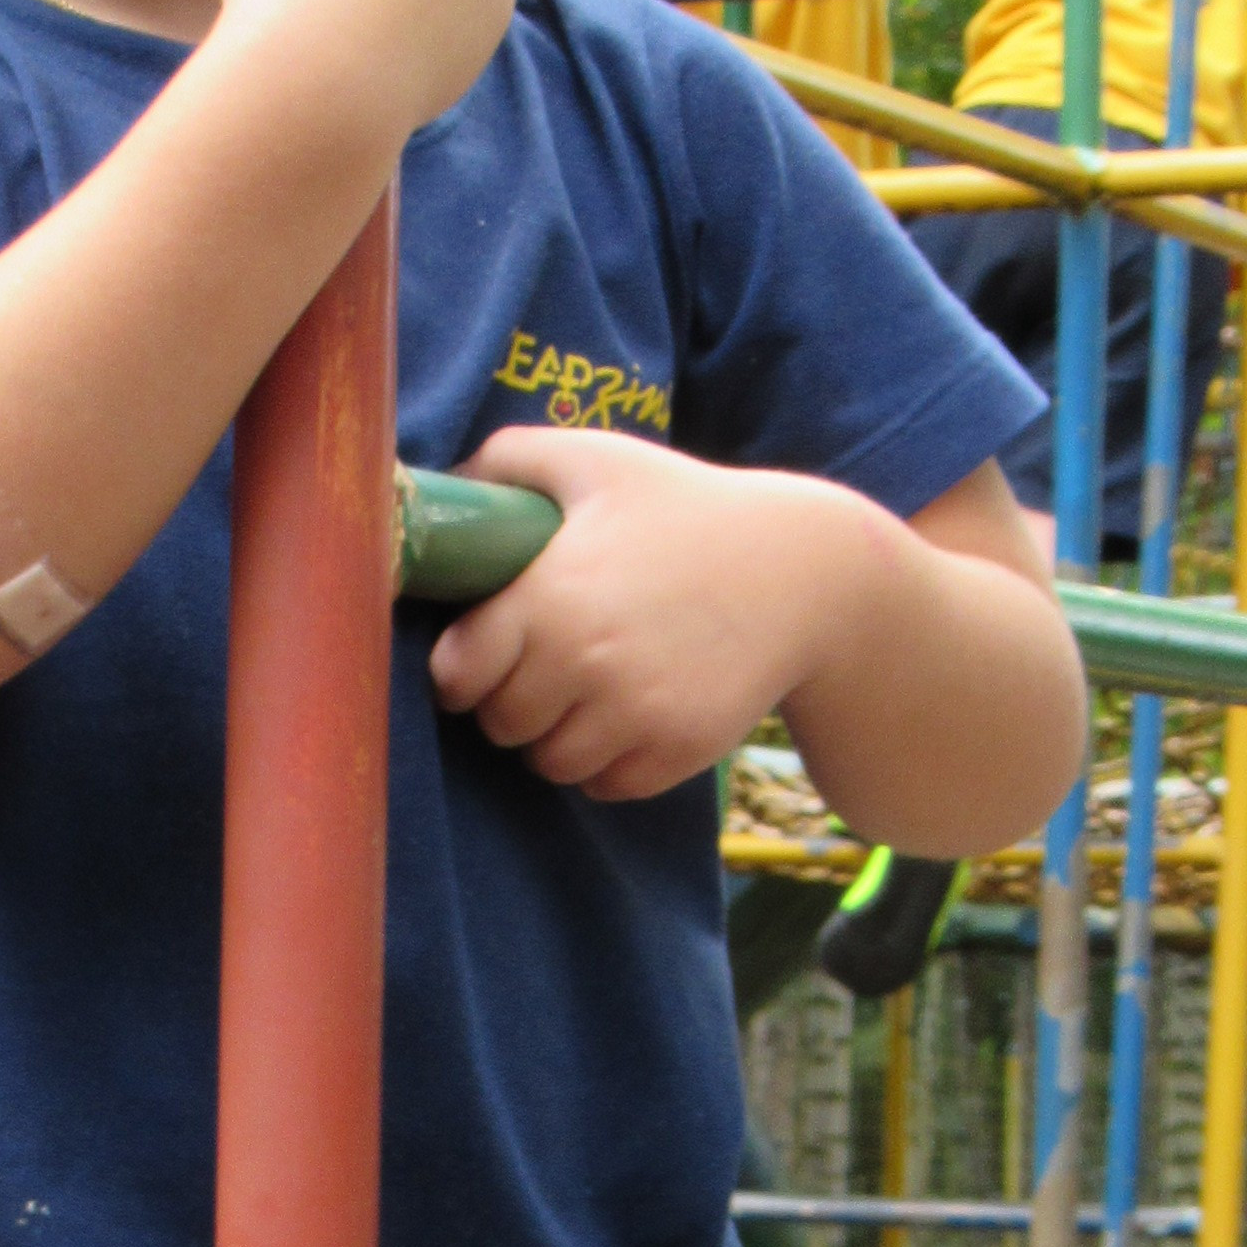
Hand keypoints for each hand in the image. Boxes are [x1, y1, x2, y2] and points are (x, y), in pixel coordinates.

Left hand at [425, 425, 881, 799]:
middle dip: (510, 700)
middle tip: (544, 666)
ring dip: (555, 736)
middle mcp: (585, 665)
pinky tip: (626, 714)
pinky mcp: (675, 751)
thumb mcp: (597, 460)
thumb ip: (506, 462)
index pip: (456, 676)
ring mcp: (634, 716)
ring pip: (550, 763)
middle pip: (500, 725)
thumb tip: (445, 493)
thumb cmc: (685, 507)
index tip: (487, 650)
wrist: (802, 571)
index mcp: (549, 598)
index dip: (464, 666)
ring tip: (586, 690)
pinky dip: (605, 763)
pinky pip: (605, 787)